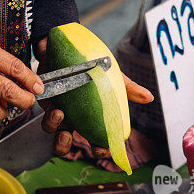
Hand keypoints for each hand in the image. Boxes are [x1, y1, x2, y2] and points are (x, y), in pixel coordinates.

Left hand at [34, 37, 154, 155]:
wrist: (73, 44)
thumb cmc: (94, 64)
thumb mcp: (113, 77)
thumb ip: (128, 89)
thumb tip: (149, 98)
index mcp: (90, 117)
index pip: (94, 140)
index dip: (98, 150)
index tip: (101, 149)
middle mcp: (72, 116)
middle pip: (66, 142)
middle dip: (66, 146)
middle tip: (71, 138)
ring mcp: (57, 108)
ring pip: (52, 130)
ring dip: (56, 132)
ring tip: (62, 119)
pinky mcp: (45, 99)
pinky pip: (43, 113)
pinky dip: (50, 116)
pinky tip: (57, 108)